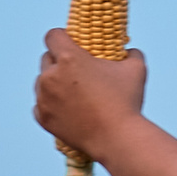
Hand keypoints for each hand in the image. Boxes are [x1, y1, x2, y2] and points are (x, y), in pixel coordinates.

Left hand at [35, 30, 147, 158]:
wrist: (117, 139)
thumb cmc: (126, 102)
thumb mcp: (136, 68)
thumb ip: (130, 53)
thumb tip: (128, 50)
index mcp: (68, 58)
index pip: (52, 35)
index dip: (61, 36)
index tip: (70, 43)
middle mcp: (50, 76)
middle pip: (46, 58)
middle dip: (58, 61)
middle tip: (76, 70)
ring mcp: (43, 98)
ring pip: (41, 82)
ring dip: (52, 83)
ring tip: (73, 92)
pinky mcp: (42, 118)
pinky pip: (40, 104)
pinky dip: (50, 104)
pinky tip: (67, 108)